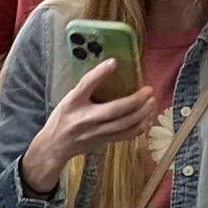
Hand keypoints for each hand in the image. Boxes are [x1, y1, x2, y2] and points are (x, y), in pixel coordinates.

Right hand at [20, 61, 158, 194]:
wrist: (55, 146)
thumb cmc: (63, 118)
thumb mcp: (69, 99)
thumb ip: (87, 88)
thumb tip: (112, 67)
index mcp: (73, 103)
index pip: (86, 85)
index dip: (100, 73)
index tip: (114, 62)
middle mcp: (85, 118)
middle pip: (115, 110)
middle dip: (136, 100)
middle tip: (149, 90)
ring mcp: (95, 132)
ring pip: (124, 124)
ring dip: (142, 113)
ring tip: (152, 103)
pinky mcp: (103, 141)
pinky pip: (126, 136)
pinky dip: (139, 127)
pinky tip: (147, 118)